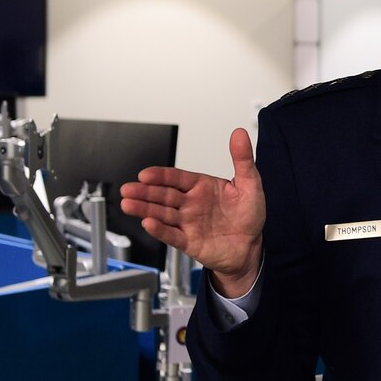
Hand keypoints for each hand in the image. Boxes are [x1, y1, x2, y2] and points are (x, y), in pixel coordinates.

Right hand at [120, 128, 264, 296]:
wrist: (252, 246)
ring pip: (162, 214)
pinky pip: (172, 235)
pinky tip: (148, 223)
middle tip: (128, 189)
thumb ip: (243, 159)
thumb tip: (239, 134)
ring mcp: (188, 223)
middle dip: (145, 192)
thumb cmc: (249, 215)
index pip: (177, 178)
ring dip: (145, 209)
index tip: (146, 174)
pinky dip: (160, 230)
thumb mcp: (250, 184)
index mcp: (202, 187)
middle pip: (164, 195)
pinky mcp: (189, 242)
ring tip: (128, 204)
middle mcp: (191, 204)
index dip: (161, 176)